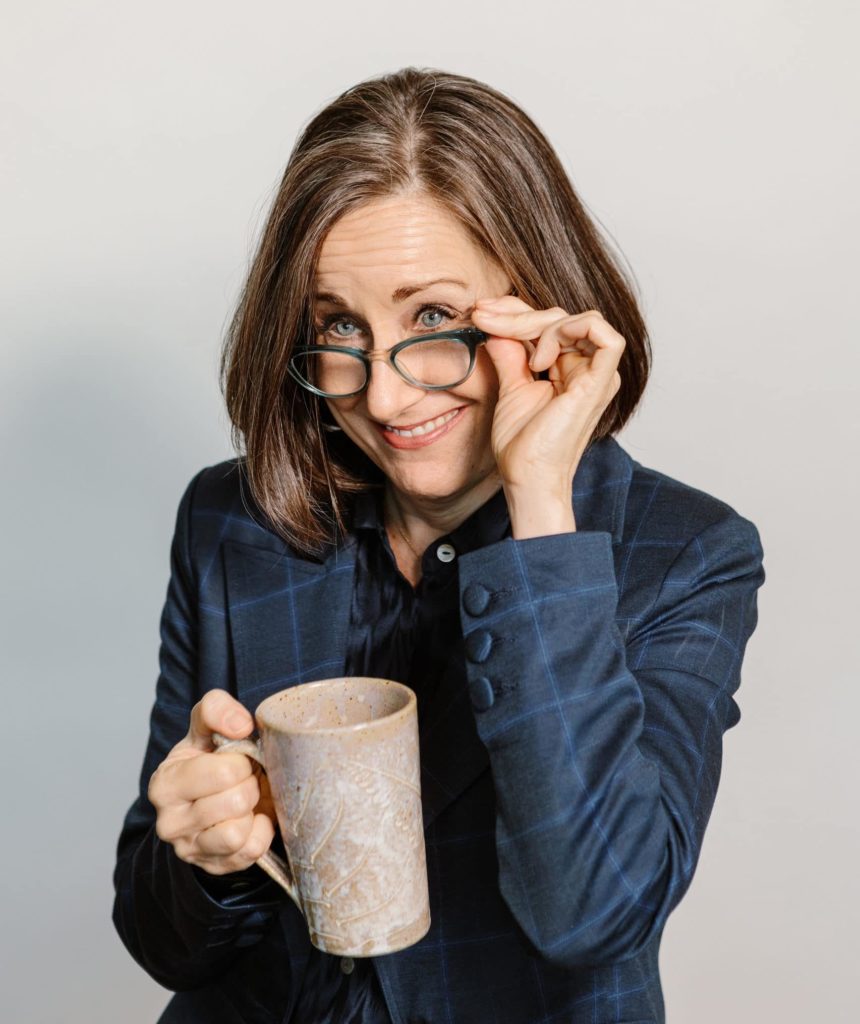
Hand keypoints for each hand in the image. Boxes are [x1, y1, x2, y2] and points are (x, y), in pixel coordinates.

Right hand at [148, 689, 276, 875]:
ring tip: (245, 800)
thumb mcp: (205, 727)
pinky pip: (250, 852)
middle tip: (244, 779)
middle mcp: (169, 822)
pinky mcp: (213, 866)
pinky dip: (261, 833)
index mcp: (165, 783)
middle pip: (236, 802)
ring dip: (251, 811)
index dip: (241, 762)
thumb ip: (216, 709)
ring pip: (238, 833)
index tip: (236, 760)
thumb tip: (241, 725)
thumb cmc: (208, 758)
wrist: (210, 796)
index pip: (223, 772)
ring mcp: (190, 850)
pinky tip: (252, 819)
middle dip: (249, 784)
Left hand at [472, 295, 624, 494]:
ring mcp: (597, 374)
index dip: (515, 311)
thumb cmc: (521, 444)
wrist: (527, 476)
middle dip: (517, 313)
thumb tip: (494, 323)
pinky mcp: (600, 382)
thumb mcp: (510, 386)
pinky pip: (603, 335)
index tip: (481, 312)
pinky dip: (569, 331)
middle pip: (560, 316)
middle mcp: (588, 368)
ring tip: (517, 352)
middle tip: (483, 316)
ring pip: (577, 319)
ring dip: (538, 323)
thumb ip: (509, 352)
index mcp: (570, 369)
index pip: (549, 322)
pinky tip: (541, 358)